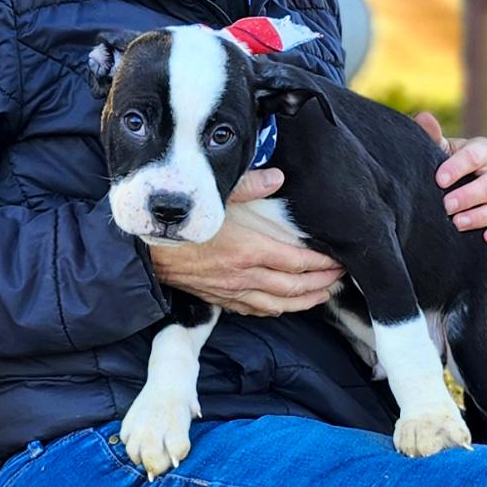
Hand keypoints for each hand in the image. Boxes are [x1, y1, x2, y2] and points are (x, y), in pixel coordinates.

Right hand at [148, 167, 344, 316]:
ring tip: (324, 294)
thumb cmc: (179, 221)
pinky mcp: (220, 299)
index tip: (339, 258)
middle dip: (323, 283)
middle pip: (296, 287)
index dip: (323, 263)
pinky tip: (284, 305)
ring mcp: (233, 292)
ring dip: (306, 301)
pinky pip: (256, 310)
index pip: (299, 262)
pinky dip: (276, 310)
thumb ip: (249, 185)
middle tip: (341, 277)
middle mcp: (246, 276)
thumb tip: (277, 176)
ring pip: (280, 304)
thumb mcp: (215, 195)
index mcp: (250, 250)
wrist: (145, 251)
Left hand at [413, 111, 486, 245]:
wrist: (452, 184)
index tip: (438, 180)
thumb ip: (432, 135)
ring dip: (479, 216)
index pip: (475, 156)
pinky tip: (486, 238)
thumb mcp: (438, 148)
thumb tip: (423, 117)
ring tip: (457, 223)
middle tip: (446, 205)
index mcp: (483, 150)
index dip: (457, 167)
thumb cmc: (444, 162)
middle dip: (468, 195)